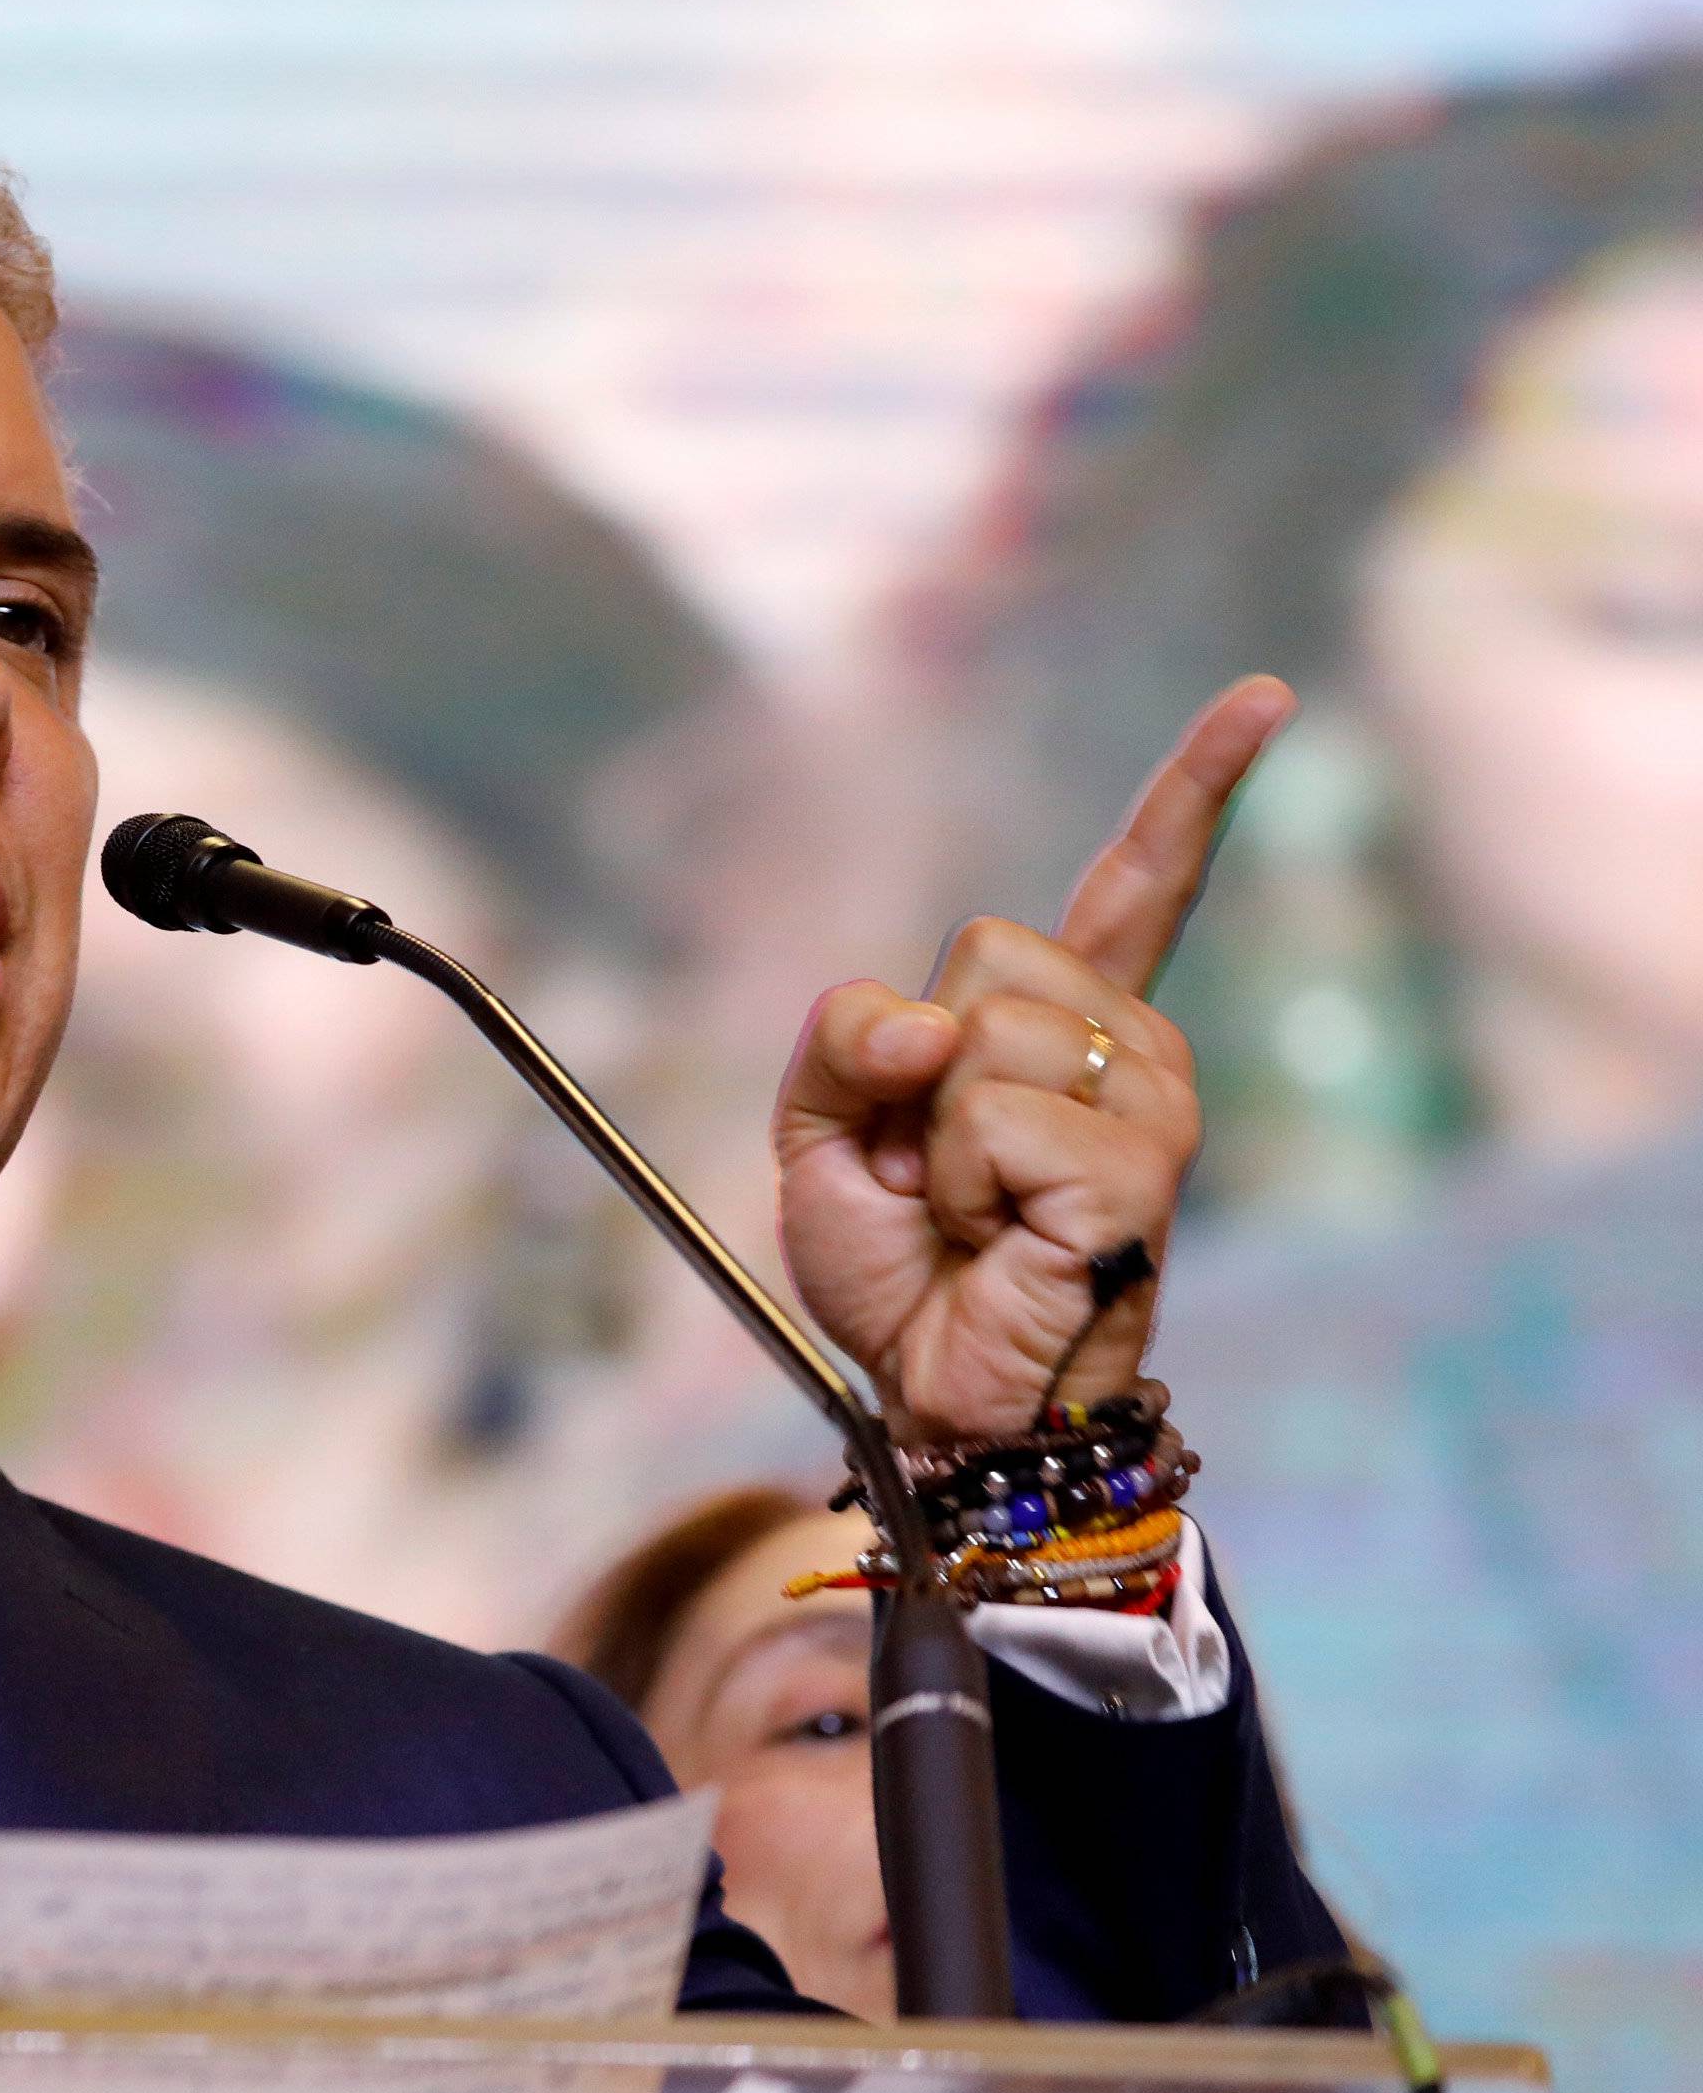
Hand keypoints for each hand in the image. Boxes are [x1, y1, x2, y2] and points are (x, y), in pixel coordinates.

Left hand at [773, 676, 1294, 1439]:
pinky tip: (992, 1241)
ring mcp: (1150, 1104)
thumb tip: (929, 1013)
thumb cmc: (900, 1270)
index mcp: (1072, 1024)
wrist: (938, 1397)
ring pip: (981, 1028)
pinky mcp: (1135, 1166)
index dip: (1196, 787)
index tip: (1268, 694)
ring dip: (929, 1138)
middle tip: (939, 1173)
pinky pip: (987, 1112)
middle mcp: (1135, 1047)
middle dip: (916, 1064)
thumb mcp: (824, 1128)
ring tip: (969, 1217)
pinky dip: (951, 1184)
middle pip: (985, 947)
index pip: (1138, 883)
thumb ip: (843, 1035)